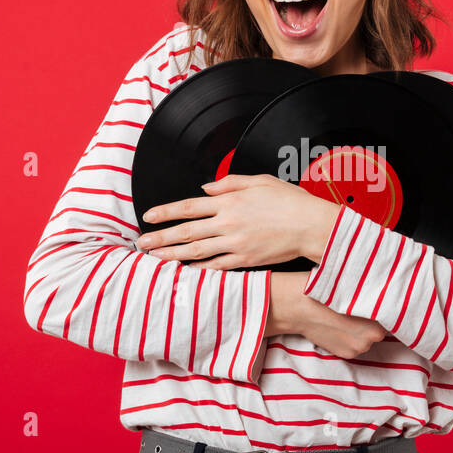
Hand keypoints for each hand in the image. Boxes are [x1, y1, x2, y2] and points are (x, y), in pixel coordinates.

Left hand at [137, 174, 340, 270]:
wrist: (311, 225)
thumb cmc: (289, 200)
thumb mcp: (259, 181)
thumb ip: (229, 183)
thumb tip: (205, 189)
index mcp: (230, 201)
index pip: (189, 206)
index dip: (166, 212)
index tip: (148, 216)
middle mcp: (229, 223)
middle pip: (187, 231)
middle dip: (161, 238)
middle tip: (141, 243)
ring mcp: (236, 244)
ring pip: (197, 251)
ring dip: (173, 256)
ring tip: (154, 259)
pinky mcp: (246, 260)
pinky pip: (217, 267)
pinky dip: (199, 270)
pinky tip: (184, 272)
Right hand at [266, 271, 386, 358]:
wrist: (298, 307)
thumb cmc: (325, 293)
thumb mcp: (354, 289)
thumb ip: (372, 298)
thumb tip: (386, 298)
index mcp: (376, 322)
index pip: (391, 317)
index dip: (383, 309)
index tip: (376, 303)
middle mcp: (370, 339)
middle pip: (380, 329)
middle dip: (373, 321)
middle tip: (358, 308)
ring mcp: (357, 349)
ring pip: (367, 338)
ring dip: (362, 331)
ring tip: (347, 317)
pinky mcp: (345, 354)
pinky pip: (355, 346)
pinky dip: (351, 338)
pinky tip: (340, 326)